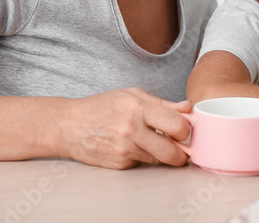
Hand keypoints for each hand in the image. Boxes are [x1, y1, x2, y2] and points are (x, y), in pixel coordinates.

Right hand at [63, 88, 191, 168]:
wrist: (69, 126)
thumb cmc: (101, 107)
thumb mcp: (132, 95)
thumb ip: (163, 104)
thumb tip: (189, 108)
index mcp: (138, 108)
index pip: (177, 125)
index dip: (186, 130)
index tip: (185, 130)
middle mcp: (131, 130)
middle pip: (172, 152)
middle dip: (182, 154)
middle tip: (182, 148)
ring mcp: (124, 149)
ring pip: (158, 159)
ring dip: (161, 154)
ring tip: (152, 141)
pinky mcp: (119, 164)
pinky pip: (141, 162)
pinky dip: (142, 156)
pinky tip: (130, 145)